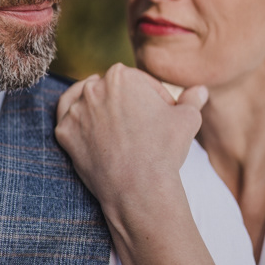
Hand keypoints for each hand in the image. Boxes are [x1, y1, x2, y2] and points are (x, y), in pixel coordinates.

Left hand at [56, 63, 207, 216]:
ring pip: (85, 99)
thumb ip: (192, 100)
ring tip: (112, 120)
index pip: (138, 81)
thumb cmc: (164, 150)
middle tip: (139, 123)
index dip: (152, 98)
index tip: (160, 115)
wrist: (139, 189)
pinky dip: (74, 117)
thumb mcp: (187, 119)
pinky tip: (84, 119)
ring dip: (96, 106)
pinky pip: (66, 118)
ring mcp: (76, 110)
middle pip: (110, 89)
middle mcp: (94, 88)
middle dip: (125, 102)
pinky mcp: (64, 132)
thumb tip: (200, 90)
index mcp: (121, 75)